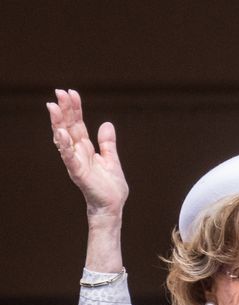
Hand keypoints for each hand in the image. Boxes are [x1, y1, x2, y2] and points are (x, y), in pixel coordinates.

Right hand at [46, 89, 128, 225]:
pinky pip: (69, 157)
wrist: (112, 206)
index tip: (71, 93)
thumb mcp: (112, 159)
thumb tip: (107, 123)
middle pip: (68, 127)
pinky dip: (64, 145)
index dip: (74, 109)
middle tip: (59, 92)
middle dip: (64, 110)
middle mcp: (77, 153)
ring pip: (64, 139)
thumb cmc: (110, 186)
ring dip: (58, 123)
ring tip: (53, 107)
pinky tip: (61, 133)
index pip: (78, 124)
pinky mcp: (78, 173)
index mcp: (86, 148)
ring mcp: (76, 162)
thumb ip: (107, 143)